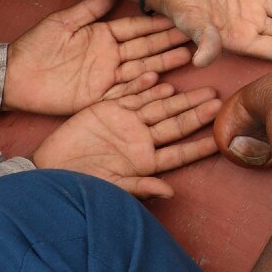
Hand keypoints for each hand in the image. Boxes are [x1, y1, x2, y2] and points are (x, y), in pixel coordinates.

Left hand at [4, 0, 191, 115]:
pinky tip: (160, 81)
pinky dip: (142, 86)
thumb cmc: (35, 47)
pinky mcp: (101, 96)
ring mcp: (107, 77)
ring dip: (165, 63)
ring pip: (142, 68)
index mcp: (103, 37)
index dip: (156, 23)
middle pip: (145, 48)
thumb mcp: (63, 22)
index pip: (136, 29)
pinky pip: (125, 91)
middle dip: (169, 41)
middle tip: (194, 35)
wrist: (15, 77)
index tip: (178, 16)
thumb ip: (89, 9)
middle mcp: (111, 57)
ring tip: (188, 55)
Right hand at [33, 84, 220, 198]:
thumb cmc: (82, 184)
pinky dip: (141, 86)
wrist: (50, 169)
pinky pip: (128, 94)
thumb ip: (141, 188)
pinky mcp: (108, 108)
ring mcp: (126, 122)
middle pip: (175, 124)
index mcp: (146, 160)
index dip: (199, 146)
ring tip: (202, 89)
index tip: (221, 140)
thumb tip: (170, 193)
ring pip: (158, 106)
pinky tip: (158, 79)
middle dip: (196, 113)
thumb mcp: (112, 187)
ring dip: (178, 98)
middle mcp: (141, 139)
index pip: (179, 153)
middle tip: (219, 102)